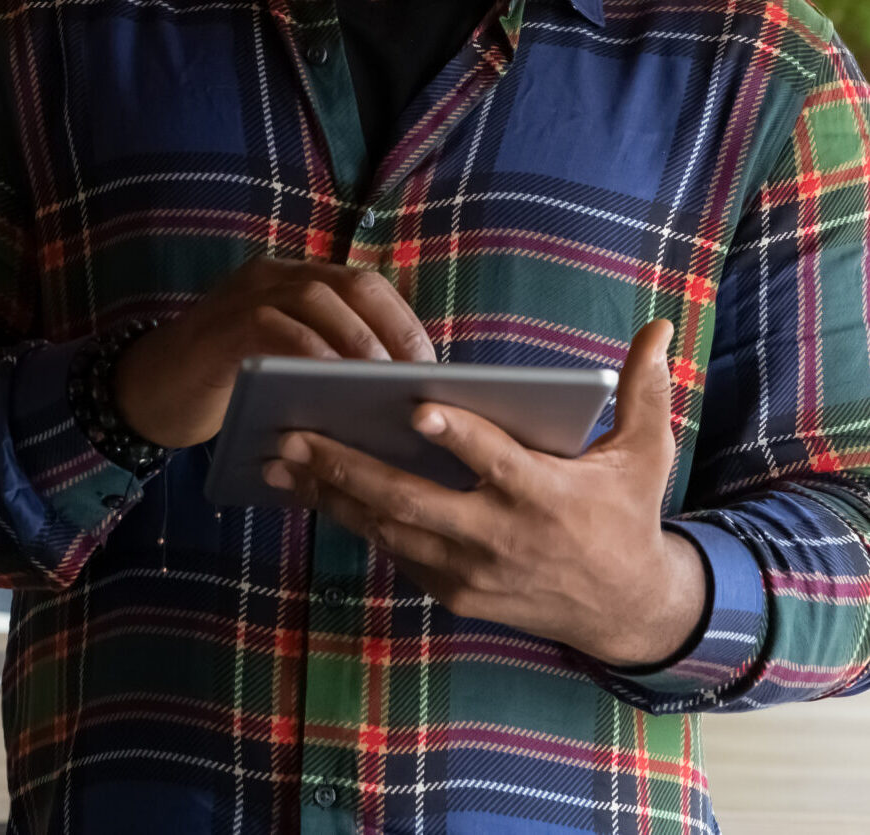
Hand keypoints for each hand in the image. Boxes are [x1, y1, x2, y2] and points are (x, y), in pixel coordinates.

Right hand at [113, 255, 434, 449]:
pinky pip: (274, 328)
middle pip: (350, 284)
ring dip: (357, 341)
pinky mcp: (221, 325)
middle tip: (415, 378)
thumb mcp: (285, 368)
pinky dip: (310, 354)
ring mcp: (244, 294)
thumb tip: (398, 396)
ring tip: (382, 387)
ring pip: (316, 298)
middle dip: (390, 329)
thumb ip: (326, 362)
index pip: (364, 286)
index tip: (432, 366)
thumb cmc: (227, 388)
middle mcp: (273, 276)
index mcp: (294, 282)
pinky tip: (331, 387)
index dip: (402, 321)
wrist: (148, 395)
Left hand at [260, 317, 706, 665]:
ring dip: (330, 494)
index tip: (414, 407)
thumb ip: (645, 390)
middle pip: (413, 500)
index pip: (496, 462)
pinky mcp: (452, 591)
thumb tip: (660, 326)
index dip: (458, 436)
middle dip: (348, 466)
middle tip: (295, 432)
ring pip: (388, 529)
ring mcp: (471, 571)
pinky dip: (349, 519)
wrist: (626, 612)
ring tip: (278, 459)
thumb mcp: (646, 455)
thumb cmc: (627, 514)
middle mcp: (502, 538)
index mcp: (546, 496)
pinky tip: (307, 489)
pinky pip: (392, 550)